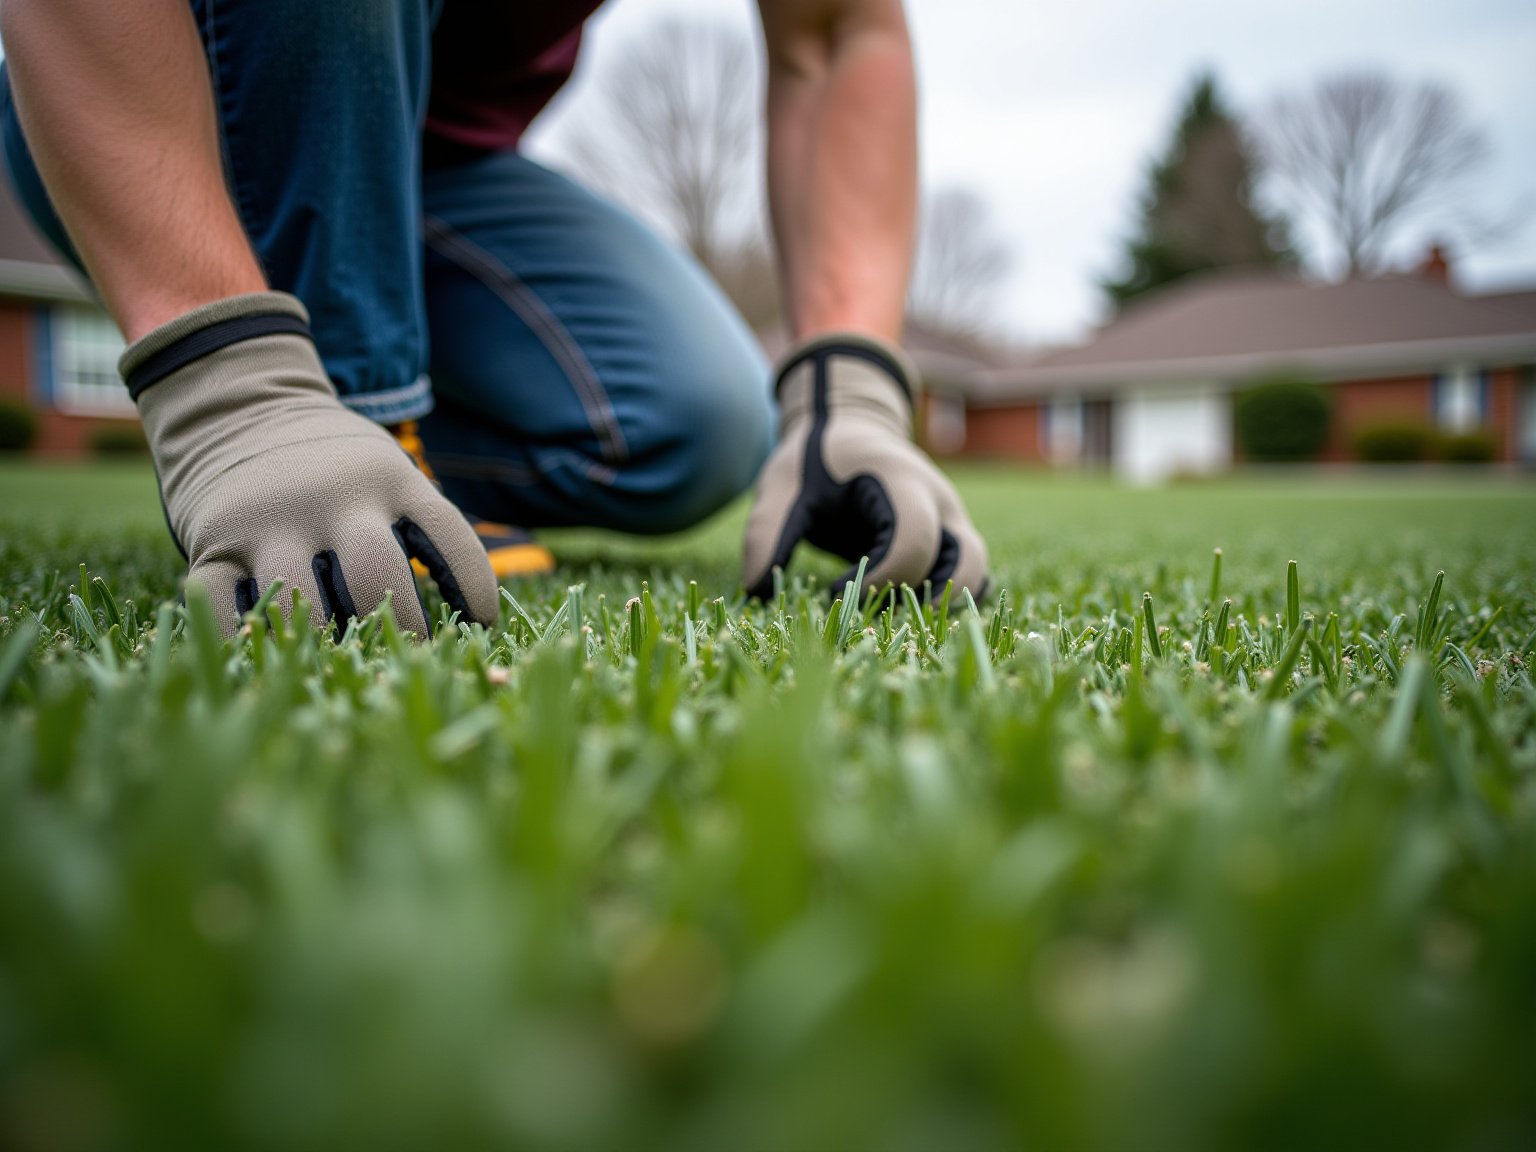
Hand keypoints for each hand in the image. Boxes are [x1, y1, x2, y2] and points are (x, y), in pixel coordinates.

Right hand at [123, 292, 499, 635]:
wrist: (237, 410)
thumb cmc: (334, 463)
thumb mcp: (385, 469)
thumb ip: (421, 523)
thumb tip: (474, 613)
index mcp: (388, 478)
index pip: (450, 537)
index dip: (475, 588)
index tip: (484, 624)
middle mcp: (330, 498)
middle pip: (376, 579)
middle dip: (404, 630)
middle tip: (416, 658)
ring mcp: (268, 522)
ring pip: (301, 605)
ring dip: (329, 646)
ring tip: (351, 666)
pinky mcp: (213, 545)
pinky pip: (226, 608)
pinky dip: (251, 639)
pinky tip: (277, 654)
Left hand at [742, 334, 988, 601]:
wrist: (851, 424)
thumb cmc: (816, 456)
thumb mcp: (781, 486)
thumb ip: (766, 533)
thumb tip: (757, 590)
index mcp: (902, 483)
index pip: (913, 541)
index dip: (878, 578)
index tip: (832, 590)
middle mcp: (940, 503)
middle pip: (967, 563)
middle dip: (925, 598)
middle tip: (874, 614)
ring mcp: (953, 521)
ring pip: (978, 573)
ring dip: (943, 602)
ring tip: (889, 614)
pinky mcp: (951, 537)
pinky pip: (972, 575)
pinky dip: (948, 596)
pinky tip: (905, 607)